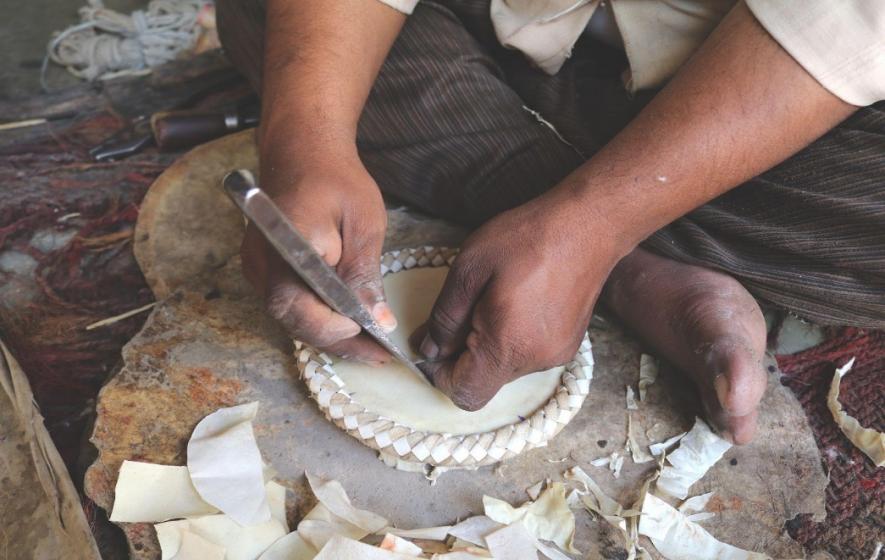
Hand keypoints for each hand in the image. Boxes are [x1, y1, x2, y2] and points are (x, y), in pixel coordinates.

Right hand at [241, 148, 394, 363]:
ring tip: (369, 346)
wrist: (302, 150)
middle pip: (293, 318)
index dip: (335, 330)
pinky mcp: (262, 269)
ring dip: (329, 333)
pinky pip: (288, 304)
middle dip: (338, 342)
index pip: (298, 304)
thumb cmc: (337, 181)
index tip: (373, 339)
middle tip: (379, 355)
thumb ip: (365, 274)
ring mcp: (257, 267)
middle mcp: (262, 260)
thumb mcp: (364, 224)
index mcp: (286, 242)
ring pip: (290, 316)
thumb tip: (379, 321)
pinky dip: (317, 317)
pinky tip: (347, 324)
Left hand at [414, 192, 626, 409]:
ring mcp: (557, 355)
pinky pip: (528, 355)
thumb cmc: (526, 238)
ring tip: (492, 300)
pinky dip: (512, 339)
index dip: (440, 375)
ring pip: (506, 368)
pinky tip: (516, 302)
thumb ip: (444, 317)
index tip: (434, 345)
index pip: (465, 393)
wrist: (587, 225)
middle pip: (485, 381)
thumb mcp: (468, 268)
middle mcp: (535, 360)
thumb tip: (429, 349)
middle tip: (460, 312)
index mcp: (507, 345)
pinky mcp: (568, 345)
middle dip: (463, 356)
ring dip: (489, 345)